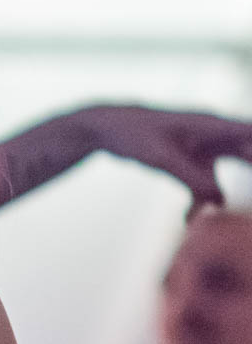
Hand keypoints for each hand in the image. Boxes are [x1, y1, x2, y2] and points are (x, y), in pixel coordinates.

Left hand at [76, 105, 251, 212]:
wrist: (106, 128)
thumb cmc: (133, 134)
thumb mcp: (163, 159)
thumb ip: (193, 179)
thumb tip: (221, 203)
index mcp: (212, 125)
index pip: (250, 134)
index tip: (250, 163)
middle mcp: (213, 134)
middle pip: (246, 155)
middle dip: (248, 169)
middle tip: (226, 200)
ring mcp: (202, 147)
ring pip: (219, 177)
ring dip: (209, 199)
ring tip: (188, 217)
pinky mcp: (190, 159)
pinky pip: (201, 184)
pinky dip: (195, 201)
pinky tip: (184, 219)